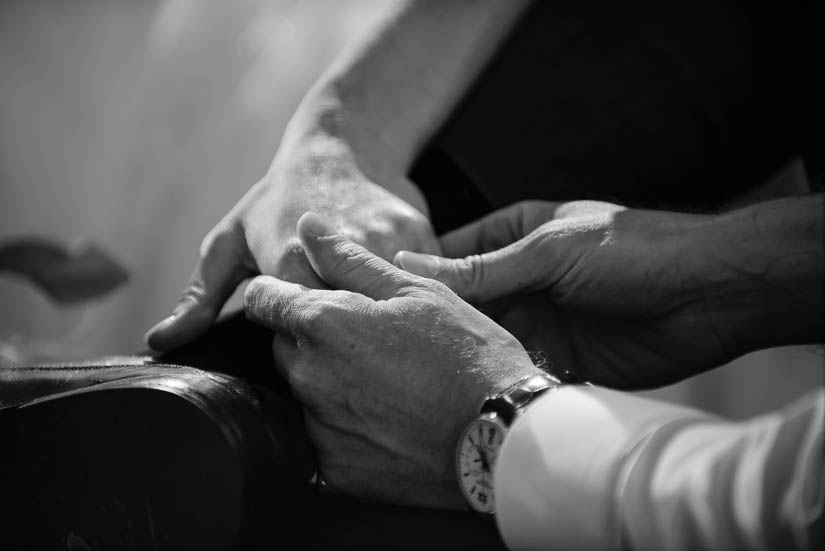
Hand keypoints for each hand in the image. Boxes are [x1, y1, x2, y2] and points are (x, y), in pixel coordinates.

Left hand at [145, 141, 440, 351]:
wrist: (343, 147)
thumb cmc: (276, 201)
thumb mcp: (230, 243)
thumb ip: (199, 299)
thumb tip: (157, 343)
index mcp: (291, 259)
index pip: (303, 331)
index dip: (305, 350)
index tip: (305, 350)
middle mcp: (343, 249)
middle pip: (351, 325)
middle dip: (347, 342)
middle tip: (341, 349)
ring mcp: (386, 239)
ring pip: (390, 308)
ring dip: (383, 325)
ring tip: (374, 337)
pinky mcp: (420, 233)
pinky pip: (421, 286)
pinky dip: (411, 302)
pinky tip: (399, 308)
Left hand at [243, 212, 540, 508]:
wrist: (503, 436)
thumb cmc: (467, 353)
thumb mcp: (415, 291)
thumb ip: (350, 259)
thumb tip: (306, 225)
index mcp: (323, 324)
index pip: (263, 298)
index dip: (283, 290)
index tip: (310, 294)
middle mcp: (309, 377)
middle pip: (285, 346)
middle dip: (314, 337)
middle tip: (372, 341)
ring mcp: (320, 427)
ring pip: (305, 392)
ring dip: (331, 382)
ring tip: (391, 382)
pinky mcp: (335, 468)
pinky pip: (323, 437)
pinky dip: (346, 425)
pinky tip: (390, 418)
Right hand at [393, 200, 736, 388]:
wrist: (706, 296)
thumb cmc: (630, 251)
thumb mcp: (546, 250)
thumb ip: (480, 270)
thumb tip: (411, 267)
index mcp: (515, 237)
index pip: (451, 255)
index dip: (416, 274)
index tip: (376, 294)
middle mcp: (521, 280)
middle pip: (464, 303)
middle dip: (434, 320)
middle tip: (389, 343)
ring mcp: (539, 320)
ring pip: (485, 338)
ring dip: (462, 352)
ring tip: (416, 371)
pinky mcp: (559, 358)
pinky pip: (515, 366)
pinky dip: (495, 376)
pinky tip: (465, 388)